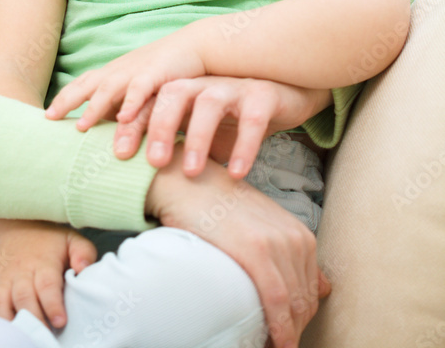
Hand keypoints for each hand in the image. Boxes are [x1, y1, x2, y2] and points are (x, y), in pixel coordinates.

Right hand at [0, 220, 95, 328]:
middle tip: (45, 337)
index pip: (47, 284)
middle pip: (23, 298)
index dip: (52, 304)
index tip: (61, 321)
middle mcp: (21, 271)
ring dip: (10, 323)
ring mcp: (3, 279)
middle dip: (34, 320)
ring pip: (0, 303)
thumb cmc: (50, 240)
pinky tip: (4, 332)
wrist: (17, 228)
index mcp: (43, 262)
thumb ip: (82, 253)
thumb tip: (83, 269)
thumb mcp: (71, 240)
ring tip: (23, 337)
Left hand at [45, 31, 205, 129]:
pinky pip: (142, 89)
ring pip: (111, 88)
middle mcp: (122, 70)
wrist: (198, 46)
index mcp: (116, 72)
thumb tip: (109, 128)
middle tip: (50, 118)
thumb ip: (125, 104)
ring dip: (95, 107)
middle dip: (68, 100)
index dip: (64, 98)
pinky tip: (123, 117)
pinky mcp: (159, 74)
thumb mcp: (141, 86)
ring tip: (82, 126)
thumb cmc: (168, 70)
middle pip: (89, 84)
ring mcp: (138, 70)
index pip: (83, 83)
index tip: (46, 115)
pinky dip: (132, 102)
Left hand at [110, 77, 330, 176]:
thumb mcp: (197, 134)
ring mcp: (231, 87)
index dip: (132, 125)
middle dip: (159, 126)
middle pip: (172, 94)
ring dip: (197, 137)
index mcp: (180, 91)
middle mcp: (201, 85)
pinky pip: (252, 118)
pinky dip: (244, 145)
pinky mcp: (262, 95)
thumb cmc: (231, 119)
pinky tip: (236, 173)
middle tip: (152, 162)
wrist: (282, 95)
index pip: (149, 103)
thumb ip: (173, 149)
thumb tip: (137, 183)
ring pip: (208, 103)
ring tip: (190, 171)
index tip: (117, 153)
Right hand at [145, 145, 329, 347]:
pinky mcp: (256, 250)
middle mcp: (295, 238)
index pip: (312, 293)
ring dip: (287, 334)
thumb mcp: (263, 223)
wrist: (189, 180)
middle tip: (276, 344)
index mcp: (300, 234)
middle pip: (305, 302)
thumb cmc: (220, 205)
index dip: (300, 321)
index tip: (286, 337)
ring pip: (294, 306)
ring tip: (270, 346)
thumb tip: (323, 286)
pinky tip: (274, 343)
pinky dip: (279, 328)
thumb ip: (291, 252)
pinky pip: (277, 300)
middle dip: (294, 330)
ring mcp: (277, 243)